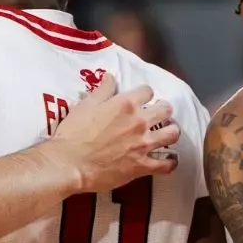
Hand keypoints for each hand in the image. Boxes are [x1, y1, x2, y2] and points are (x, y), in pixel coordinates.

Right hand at [49, 74, 180, 191]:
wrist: (70, 164)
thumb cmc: (73, 133)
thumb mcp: (85, 105)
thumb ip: (102, 90)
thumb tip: (111, 76)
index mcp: (125, 104)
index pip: (147, 91)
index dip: (145, 94)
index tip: (142, 98)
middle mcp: (139, 122)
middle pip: (165, 110)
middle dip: (164, 110)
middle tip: (160, 114)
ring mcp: (143, 144)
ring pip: (172, 134)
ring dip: (171, 131)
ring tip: (168, 133)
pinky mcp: (142, 166)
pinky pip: (166, 165)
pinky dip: (170, 162)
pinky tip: (170, 160)